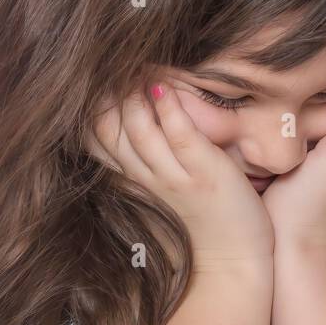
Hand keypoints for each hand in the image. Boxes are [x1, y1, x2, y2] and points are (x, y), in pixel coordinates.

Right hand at [86, 79, 274, 259]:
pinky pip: (179, 137)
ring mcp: (175, 178)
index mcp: (138, 179)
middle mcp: (148, 178)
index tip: (96, 77)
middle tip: (111, 60)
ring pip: (138, 131)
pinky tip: (164, 88)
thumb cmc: (208, 219)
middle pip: (109, 131)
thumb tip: (145, 116)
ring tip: (134, 65)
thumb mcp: (169, 187)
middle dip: (106, 93)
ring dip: (134, 96)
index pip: (97, 138)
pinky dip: (170, 111)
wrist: (234, 264)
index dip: (92, 106)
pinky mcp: (203, 176)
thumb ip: (154, 157)